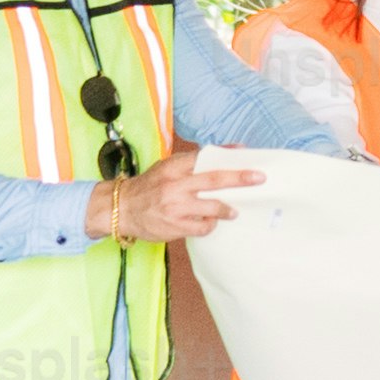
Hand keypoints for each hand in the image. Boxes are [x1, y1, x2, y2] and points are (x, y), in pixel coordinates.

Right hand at [92, 143, 251, 250]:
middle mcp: (175, 185)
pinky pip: (202, 227)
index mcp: (174, 167)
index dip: (228, 156)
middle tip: (259, 178)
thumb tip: (229, 151)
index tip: (248, 155)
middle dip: (239, 179)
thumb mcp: (167, 167)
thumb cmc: (150, 186)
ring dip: (227, 209)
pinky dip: (209, 225)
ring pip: (211, 207)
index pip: (205, 158)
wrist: (121, 208)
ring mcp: (175, 207)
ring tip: (234, 211)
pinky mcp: (175, 226)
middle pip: (213, 180)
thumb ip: (193, 162)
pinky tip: (209, 223)